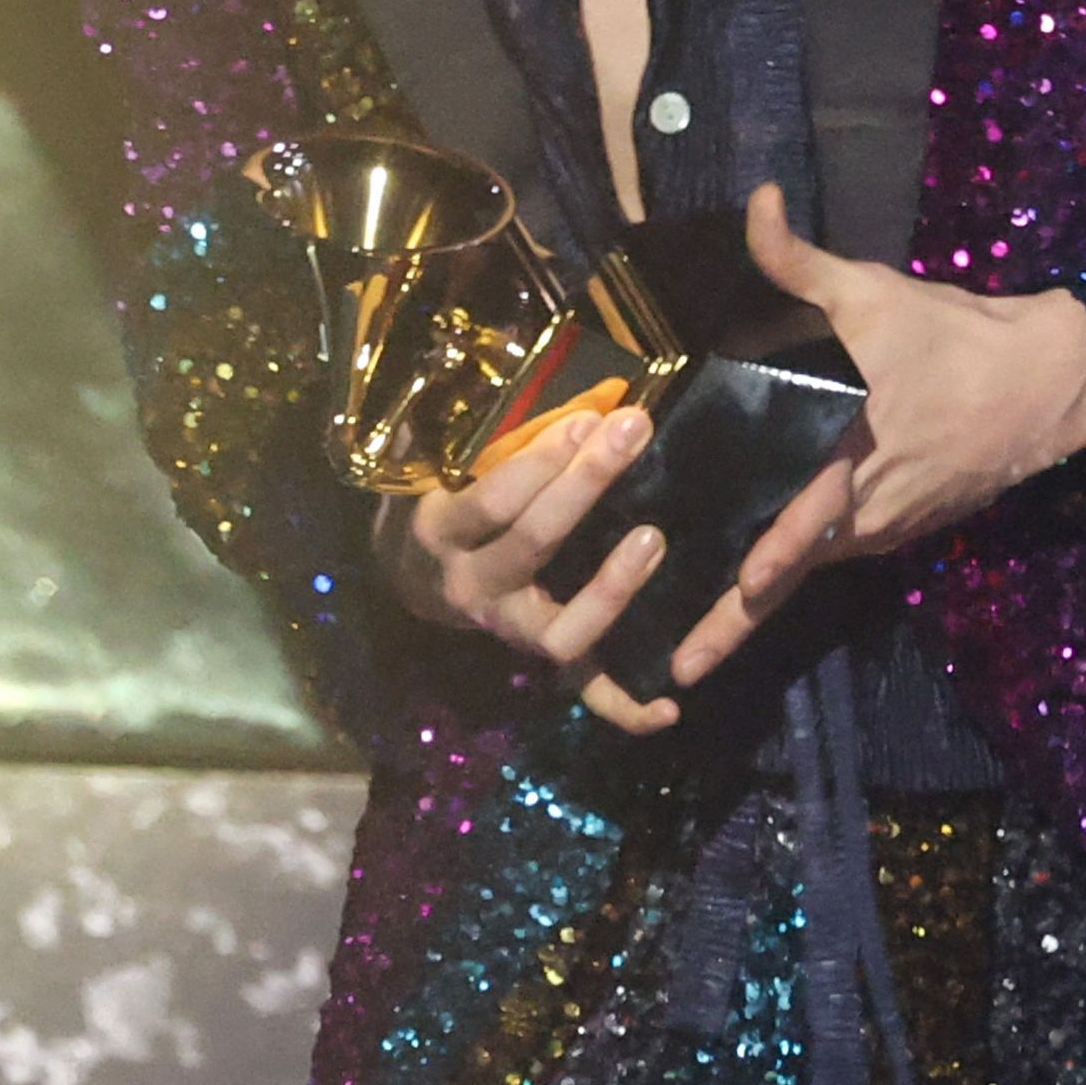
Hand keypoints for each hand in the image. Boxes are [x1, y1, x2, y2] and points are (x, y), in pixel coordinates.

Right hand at [375, 403, 679, 736]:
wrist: (415, 572)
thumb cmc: (445, 496)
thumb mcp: (447, 460)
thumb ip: (498, 428)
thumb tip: (573, 376)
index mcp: (441, 533)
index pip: (490, 500)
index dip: (540, 462)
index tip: (588, 420)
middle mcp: (471, 589)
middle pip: (530, 545)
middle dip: (584, 485)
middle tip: (632, 432)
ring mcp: (508, 633)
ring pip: (560, 632)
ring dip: (610, 589)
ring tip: (654, 537)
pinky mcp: (540, 660)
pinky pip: (584, 692)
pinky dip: (625, 707)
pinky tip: (670, 708)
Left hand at [669, 184, 1085, 688]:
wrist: (1044, 385)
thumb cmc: (950, 337)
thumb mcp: (870, 290)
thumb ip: (797, 257)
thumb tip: (755, 201)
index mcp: (844, 453)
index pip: (785, 527)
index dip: (743, 570)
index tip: (692, 607)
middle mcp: (858, 508)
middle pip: (781, 576)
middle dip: (727, 625)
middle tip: (670, 670)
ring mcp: (880, 528)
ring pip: (804, 574)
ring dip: (750, 606)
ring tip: (689, 646)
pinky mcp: (896, 531)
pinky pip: (832, 558)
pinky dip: (789, 571)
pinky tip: (747, 580)